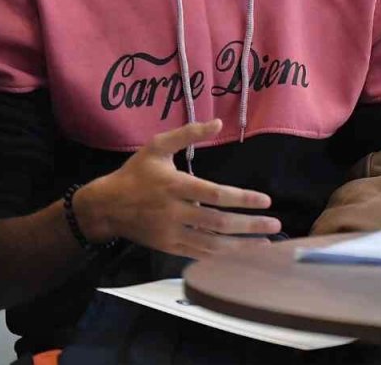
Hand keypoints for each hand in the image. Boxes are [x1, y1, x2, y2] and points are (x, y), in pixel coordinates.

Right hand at [73, 119, 280, 259]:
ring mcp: (171, 233)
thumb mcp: (157, 146)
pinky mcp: (168, 247)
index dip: (242, 199)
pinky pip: (198, 254)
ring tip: (266, 245)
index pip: (215, 194)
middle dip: (250, 225)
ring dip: (241, 246)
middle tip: (276, 226)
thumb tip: (217, 122)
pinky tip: (240, 255)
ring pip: (211, 243)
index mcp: (175, 186)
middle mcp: (174, 212)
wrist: (104, 207)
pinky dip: (221, 256)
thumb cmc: (135, 173)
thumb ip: (187, 133)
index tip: (265, 201)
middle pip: (218, 222)